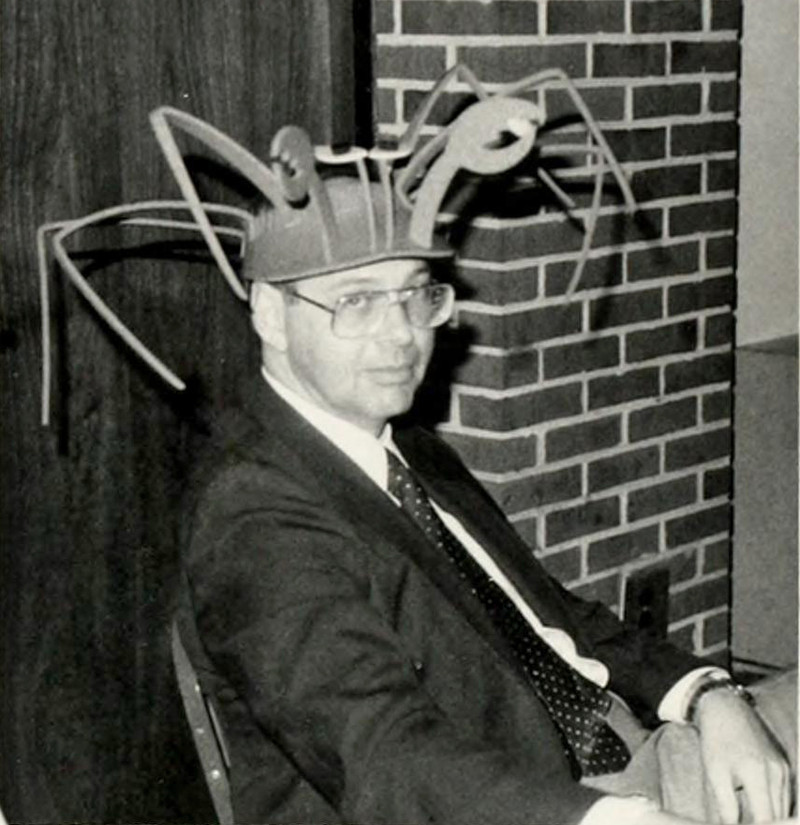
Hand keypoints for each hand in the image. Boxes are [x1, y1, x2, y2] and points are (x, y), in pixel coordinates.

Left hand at [694, 686, 790, 822]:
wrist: (725, 708)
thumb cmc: (716, 739)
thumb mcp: (714, 771)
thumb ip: (726, 804)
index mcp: (757, 773)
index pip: (767, 819)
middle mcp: (776, 772)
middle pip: (779, 816)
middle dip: (765, 823)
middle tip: (745, 824)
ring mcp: (783, 768)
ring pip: (784, 807)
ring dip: (772, 817)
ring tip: (753, 819)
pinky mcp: (783, 765)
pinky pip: (784, 794)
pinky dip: (774, 806)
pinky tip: (761, 811)